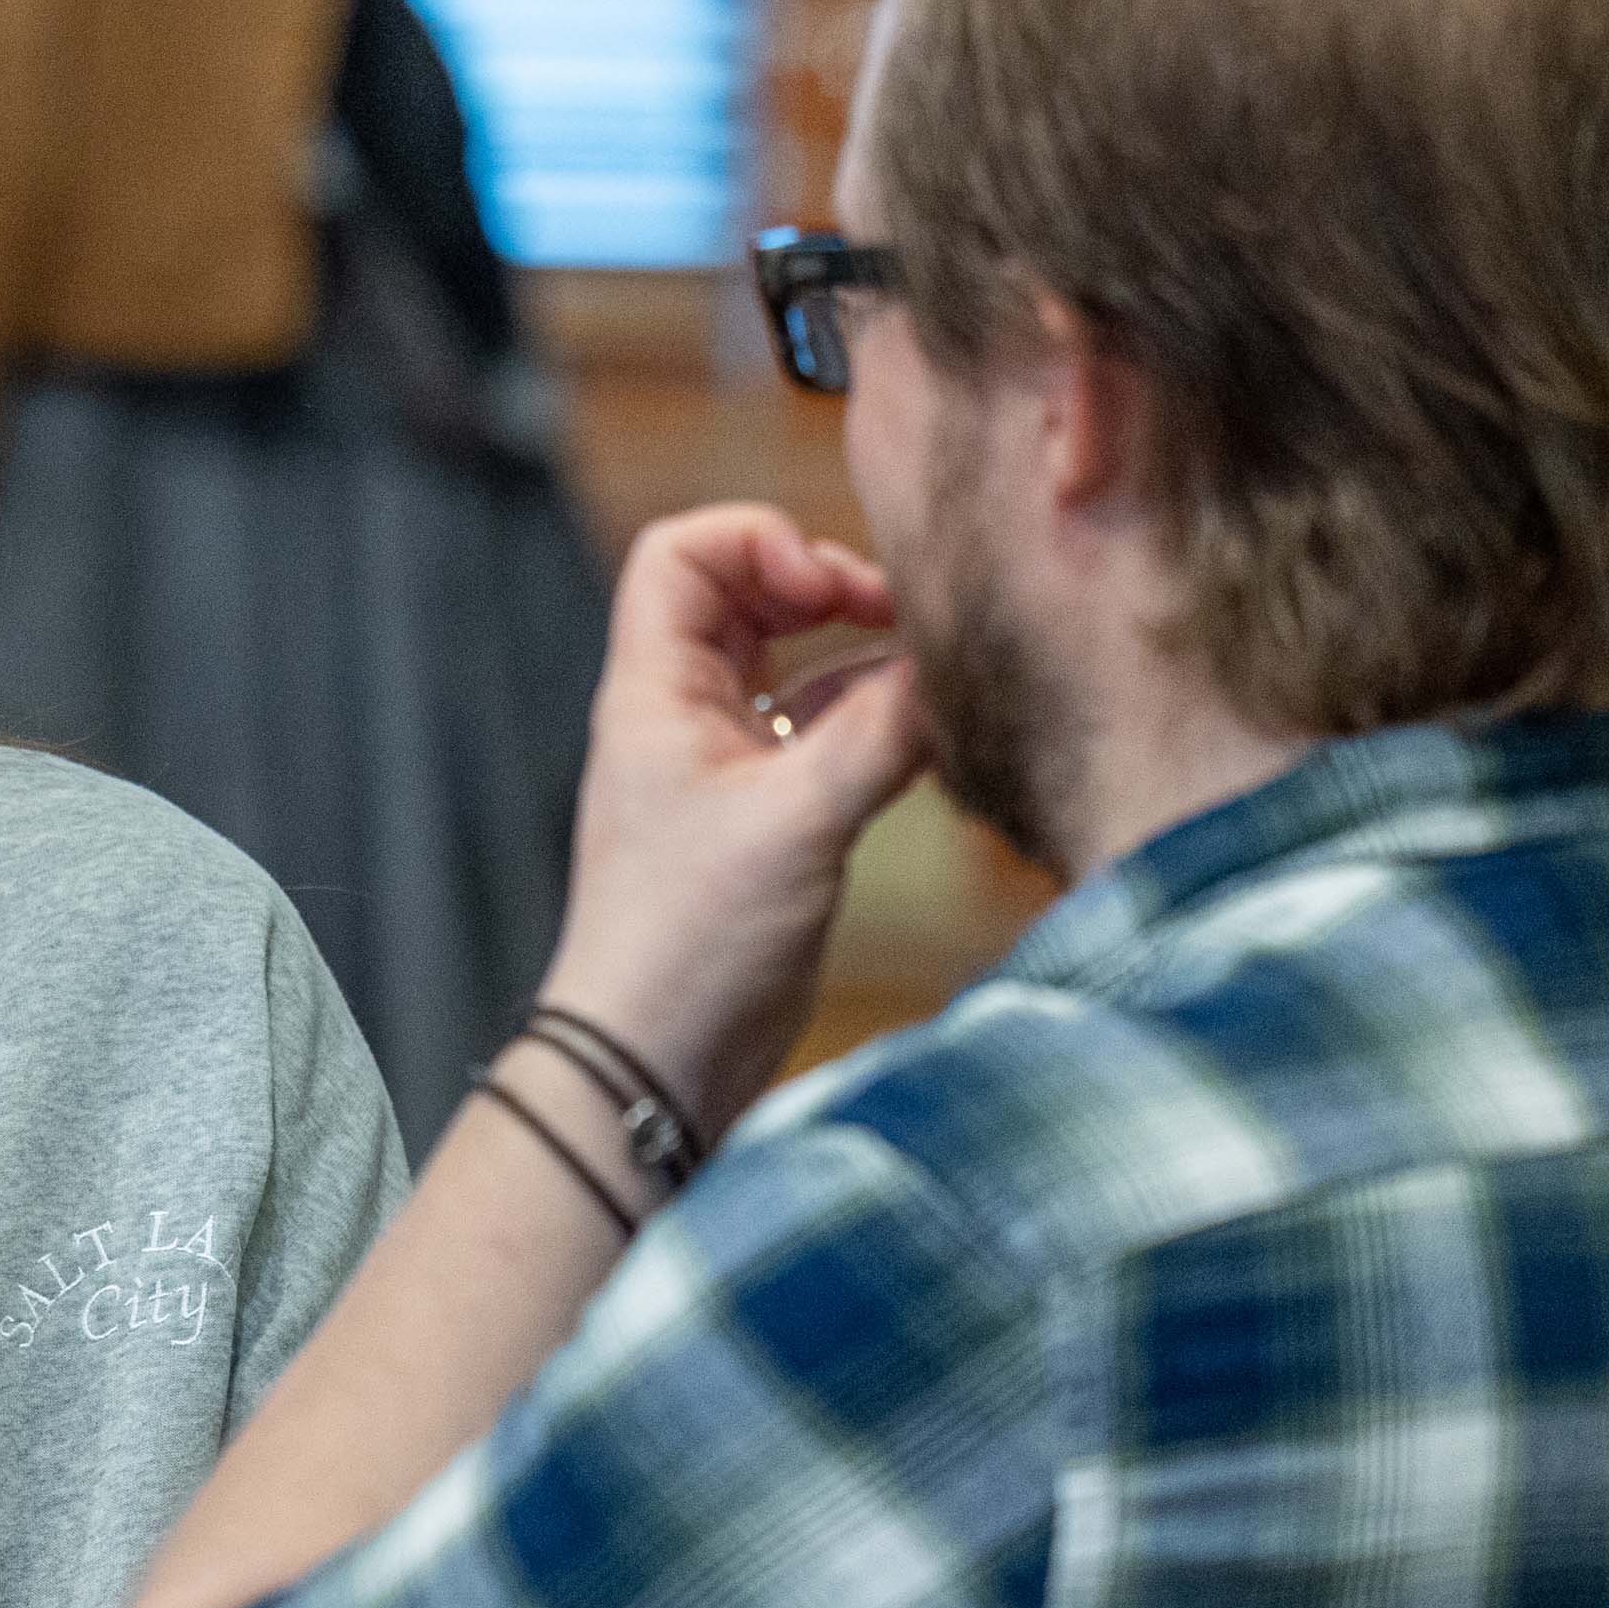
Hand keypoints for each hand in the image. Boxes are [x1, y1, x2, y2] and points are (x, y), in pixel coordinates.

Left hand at [532, 507, 931, 1139]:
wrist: (650, 1066)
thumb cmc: (689, 943)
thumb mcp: (796, 822)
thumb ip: (880, 733)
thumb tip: (957, 662)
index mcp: (652, 694)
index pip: (680, 554)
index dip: (758, 541)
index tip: (834, 588)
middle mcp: (680, 718)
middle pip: (744, 597)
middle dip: (824, 586)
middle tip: (900, 618)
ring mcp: (722, 770)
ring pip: (793, 669)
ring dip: (858, 657)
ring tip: (930, 672)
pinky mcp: (764, 823)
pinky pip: (821, 739)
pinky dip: (872, 722)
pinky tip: (929, 736)